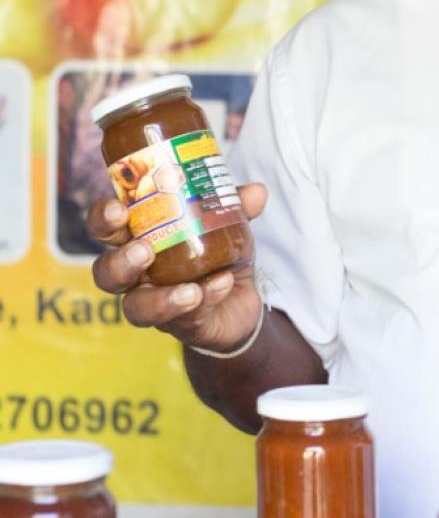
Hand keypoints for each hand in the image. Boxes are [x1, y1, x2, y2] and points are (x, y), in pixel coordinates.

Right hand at [87, 184, 267, 352]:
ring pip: (136, 308)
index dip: (102, 219)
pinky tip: (222, 285)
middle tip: (145, 250)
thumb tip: (257, 191)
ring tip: (190, 290)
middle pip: (106, 273)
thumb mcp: (228, 225)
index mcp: (138, 240)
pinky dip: (206, 300)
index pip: (106, 228)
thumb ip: (236, 207)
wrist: (240, 304)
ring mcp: (155, 304)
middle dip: (121, 262)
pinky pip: (185, 319)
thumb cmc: (217, 256)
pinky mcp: (181, 326)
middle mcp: (137, 276)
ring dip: (160, 299)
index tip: (118, 210)